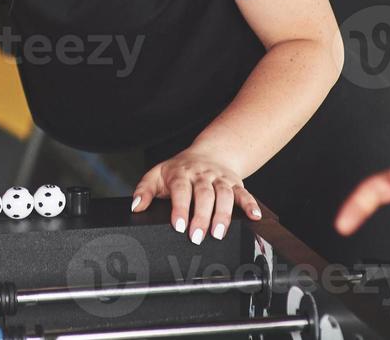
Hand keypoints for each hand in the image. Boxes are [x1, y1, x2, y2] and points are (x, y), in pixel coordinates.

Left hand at [132, 149, 260, 243]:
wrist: (208, 153)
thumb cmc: (179, 169)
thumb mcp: (157, 174)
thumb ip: (144, 190)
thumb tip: (135, 207)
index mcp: (181, 173)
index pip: (181, 190)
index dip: (180, 208)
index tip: (178, 226)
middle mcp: (202, 175)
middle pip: (204, 194)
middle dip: (201, 216)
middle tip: (197, 237)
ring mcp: (220, 179)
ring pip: (224, 194)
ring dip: (223, 214)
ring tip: (218, 233)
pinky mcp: (235, 184)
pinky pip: (244, 193)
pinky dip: (250, 204)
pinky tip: (254, 216)